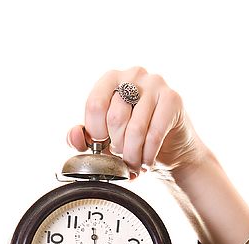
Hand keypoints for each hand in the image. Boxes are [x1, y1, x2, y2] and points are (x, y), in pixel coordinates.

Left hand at [67, 66, 207, 179]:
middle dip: (117, 146)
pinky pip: (154, 134)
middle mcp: (133, 74)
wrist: (170, 145)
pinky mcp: (173, 99)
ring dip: (132, 154)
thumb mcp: (104, 138)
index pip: (95, 104)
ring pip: (136, 128)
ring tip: (134, 163)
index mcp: (111, 78)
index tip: (103, 144)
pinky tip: (147, 161)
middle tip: (122, 155)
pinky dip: (147, 155)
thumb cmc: (131, 137)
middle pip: (116, 117)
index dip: (96, 132)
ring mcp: (156, 83)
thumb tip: (75, 135)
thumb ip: (83, 137)